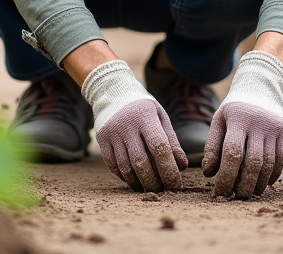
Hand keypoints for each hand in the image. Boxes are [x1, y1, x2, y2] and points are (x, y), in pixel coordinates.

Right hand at [81, 60, 187, 191]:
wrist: (112, 91)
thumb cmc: (143, 108)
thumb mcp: (161, 117)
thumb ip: (172, 140)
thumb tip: (181, 166)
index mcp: (145, 116)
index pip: (159, 147)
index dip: (169, 169)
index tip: (176, 184)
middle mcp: (126, 124)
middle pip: (141, 162)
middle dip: (154, 181)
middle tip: (164, 191)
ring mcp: (112, 132)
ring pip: (126, 167)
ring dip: (139, 183)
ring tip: (150, 189)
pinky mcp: (101, 139)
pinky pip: (113, 165)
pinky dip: (125, 177)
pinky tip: (135, 180)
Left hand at [202, 50, 282, 198]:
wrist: (260, 87)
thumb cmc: (234, 109)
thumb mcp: (219, 121)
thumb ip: (212, 146)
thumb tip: (209, 173)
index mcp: (238, 118)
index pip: (232, 153)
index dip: (226, 176)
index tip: (220, 192)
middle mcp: (258, 122)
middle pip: (253, 162)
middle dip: (244, 184)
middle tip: (236, 197)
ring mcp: (274, 126)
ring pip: (269, 163)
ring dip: (259, 183)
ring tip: (249, 193)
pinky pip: (281, 159)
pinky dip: (273, 175)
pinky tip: (264, 183)